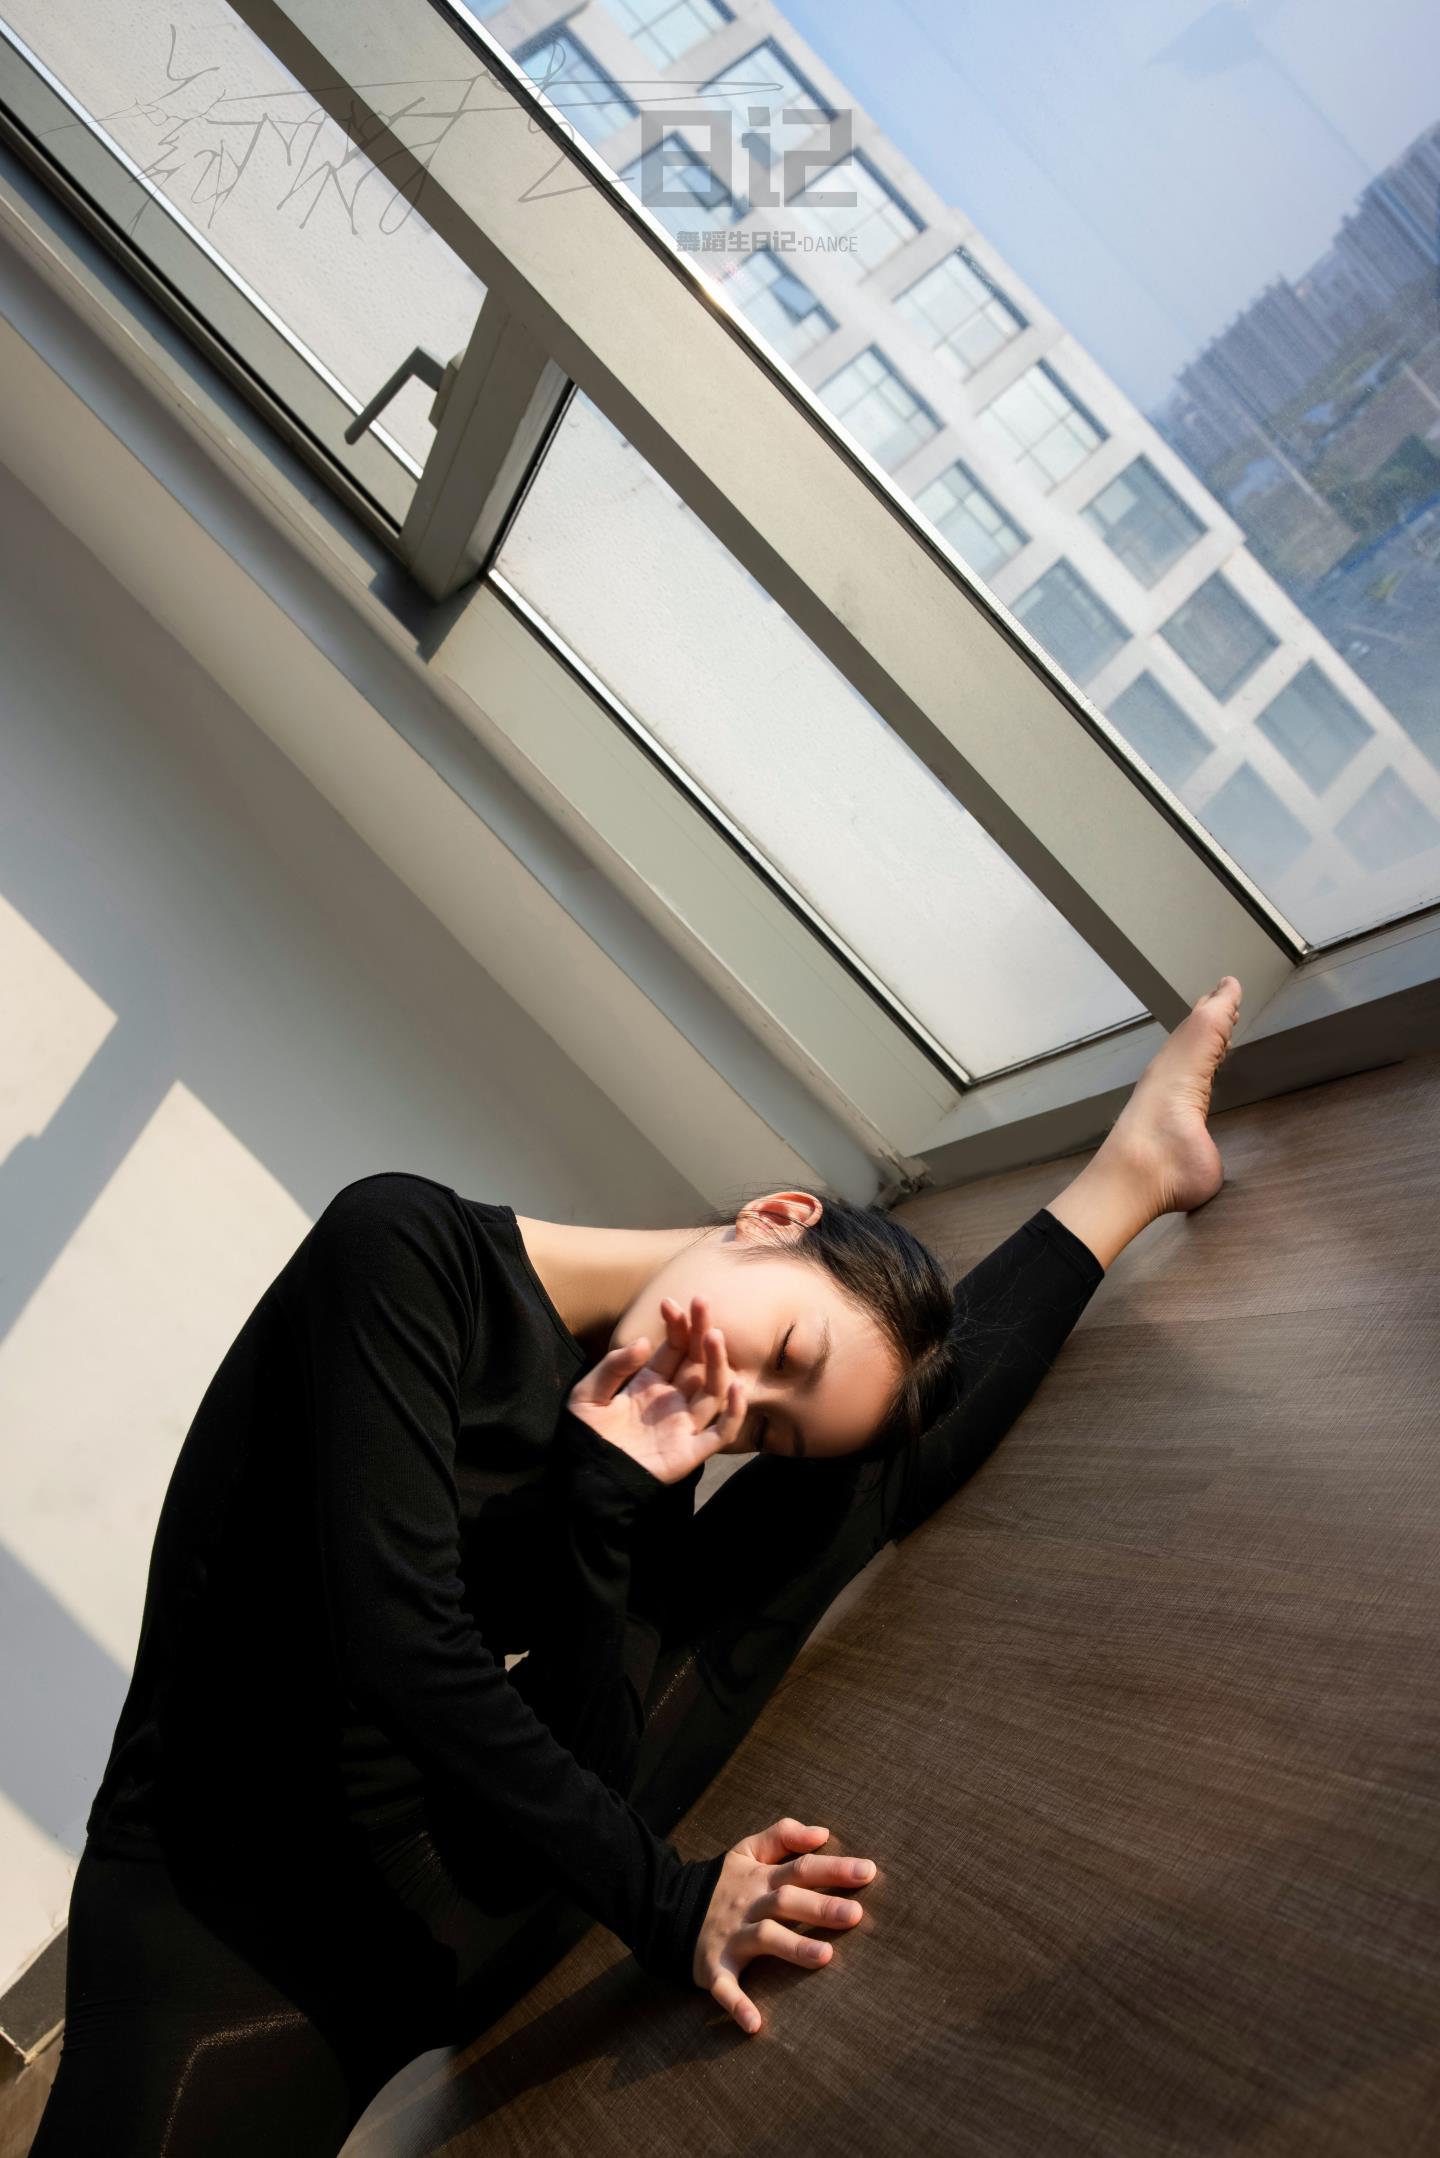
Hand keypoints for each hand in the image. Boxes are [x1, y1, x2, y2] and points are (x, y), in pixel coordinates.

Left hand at [566, 1293, 747, 1485]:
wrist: (585, 1483)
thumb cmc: (586, 1440)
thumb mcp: (587, 1396)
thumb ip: (613, 1368)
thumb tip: (643, 1342)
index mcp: (649, 1384)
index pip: (672, 1349)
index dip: (675, 1326)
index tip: (670, 1303)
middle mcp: (672, 1401)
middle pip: (696, 1362)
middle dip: (701, 1332)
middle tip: (703, 1301)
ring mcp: (684, 1425)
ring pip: (712, 1390)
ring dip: (717, 1362)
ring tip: (714, 1335)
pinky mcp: (691, 1451)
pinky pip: (722, 1432)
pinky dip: (736, 1412)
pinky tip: (736, 1386)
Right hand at [692, 1816, 876, 2035]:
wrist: (668, 1907)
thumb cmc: (723, 1882)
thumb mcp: (747, 1850)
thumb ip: (783, 1837)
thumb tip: (823, 1833)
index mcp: (760, 1878)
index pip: (801, 1868)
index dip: (834, 1869)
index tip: (868, 1871)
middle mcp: (749, 1905)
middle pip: (786, 1902)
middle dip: (820, 1908)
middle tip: (855, 1915)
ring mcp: (731, 1936)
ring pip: (764, 1939)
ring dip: (794, 1949)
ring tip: (826, 1959)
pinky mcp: (714, 1966)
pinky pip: (725, 1987)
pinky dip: (737, 2005)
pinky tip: (755, 2024)